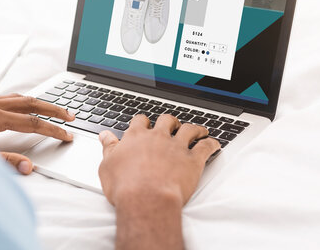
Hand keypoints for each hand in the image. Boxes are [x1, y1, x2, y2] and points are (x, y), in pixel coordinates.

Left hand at [0, 93, 75, 174]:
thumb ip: (3, 162)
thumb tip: (27, 167)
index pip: (31, 122)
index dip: (52, 129)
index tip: (66, 135)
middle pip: (31, 103)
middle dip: (53, 109)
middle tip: (70, 116)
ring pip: (20, 97)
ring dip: (40, 102)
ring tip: (55, 109)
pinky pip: (8, 97)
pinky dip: (24, 100)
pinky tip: (27, 105)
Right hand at [98, 114, 219, 206]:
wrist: (146, 200)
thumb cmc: (125, 186)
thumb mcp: (107, 165)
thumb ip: (108, 147)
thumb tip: (105, 136)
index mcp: (136, 137)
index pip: (140, 121)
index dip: (143, 122)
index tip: (144, 124)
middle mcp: (158, 137)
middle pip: (166, 120)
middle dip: (170, 121)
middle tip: (172, 125)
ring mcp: (176, 147)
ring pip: (189, 129)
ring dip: (195, 128)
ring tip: (198, 130)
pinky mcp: (192, 160)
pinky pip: (206, 146)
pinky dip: (212, 144)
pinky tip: (214, 144)